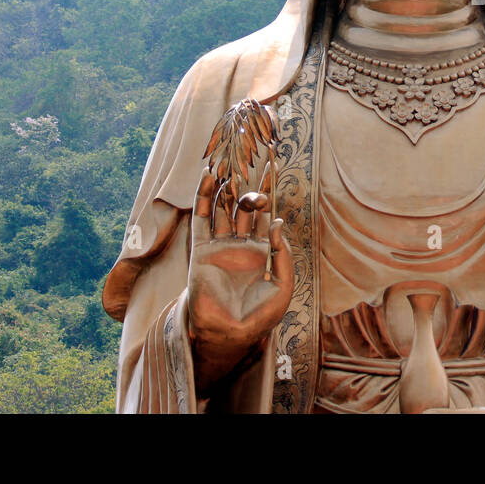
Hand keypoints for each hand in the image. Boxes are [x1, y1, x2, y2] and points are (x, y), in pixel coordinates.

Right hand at [186, 103, 292, 393]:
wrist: (227, 334)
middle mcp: (239, 243)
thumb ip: (282, 256)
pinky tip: (211, 176)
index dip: (269, 190)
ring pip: (223, 206)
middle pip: (244, 204)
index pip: (265, 213)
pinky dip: (205, 196)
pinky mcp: (202, 249)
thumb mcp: (282, 287)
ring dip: (227, 182)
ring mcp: (220, 245)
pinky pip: (202, 218)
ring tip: (231, 155)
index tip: (274, 163)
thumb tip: (276, 224)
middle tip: (253, 150)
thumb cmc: (258, 316)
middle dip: (249, 180)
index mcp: (260, 251)